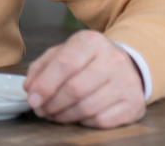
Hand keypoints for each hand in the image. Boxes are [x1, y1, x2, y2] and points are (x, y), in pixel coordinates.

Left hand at [24, 30, 145, 128]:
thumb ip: (42, 67)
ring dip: (65, 116)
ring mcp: (127, 82)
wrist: (127, 64)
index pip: (65, 63)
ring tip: (53, 115)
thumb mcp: (63, 53)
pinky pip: (103, 120)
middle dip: (53, 103)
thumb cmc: (87, 60)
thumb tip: (30, 88)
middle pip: (76, 88)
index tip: (32, 99)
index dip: (45, 85)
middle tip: (41, 110)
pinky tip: (76, 117)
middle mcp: (113, 59)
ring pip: (88, 107)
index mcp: (91, 42)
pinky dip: (84, 122)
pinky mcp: (135, 103)